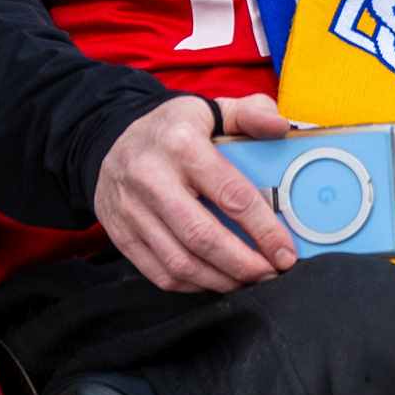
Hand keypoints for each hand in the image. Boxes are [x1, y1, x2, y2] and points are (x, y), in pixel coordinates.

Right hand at [93, 90, 296, 292]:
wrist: (109, 138)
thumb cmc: (172, 130)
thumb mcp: (211, 109)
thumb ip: (251, 115)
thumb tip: (281, 127)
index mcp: (182, 145)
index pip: (233, 196)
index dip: (265, 230)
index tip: (285, 252)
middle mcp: (151, 179)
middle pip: (204, 237)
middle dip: (245, 264)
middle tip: (271, 273)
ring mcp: (132, 210)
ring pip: (181, 262)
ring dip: (222, 280)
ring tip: (248, 280)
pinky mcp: (120, 234)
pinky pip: (159, 272)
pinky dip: (193, 284)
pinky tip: (215, 279)